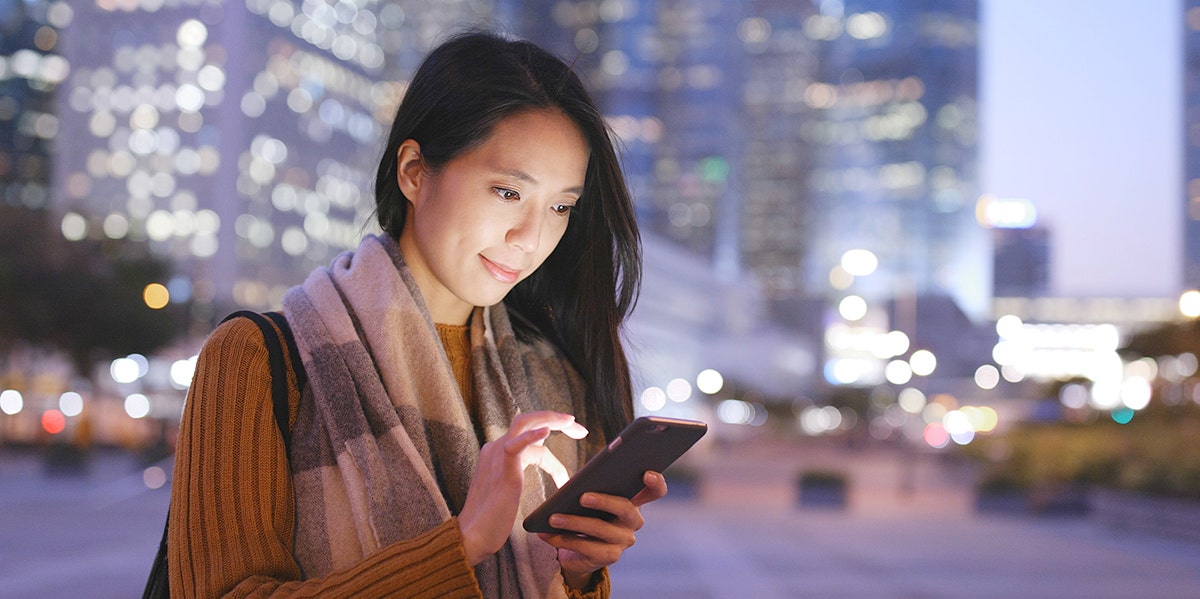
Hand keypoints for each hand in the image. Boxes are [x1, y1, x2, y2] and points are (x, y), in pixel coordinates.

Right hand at [458, 411, 587, 565]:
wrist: (474, 536)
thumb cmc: (493, 520)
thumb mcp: (509, 490)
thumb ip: (520, 476)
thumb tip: (550, 476)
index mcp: (498, 452)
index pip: (527, 431)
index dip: (551, 430)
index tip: (575, 436)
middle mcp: (496, 448)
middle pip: (527, 420)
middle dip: (555, 419)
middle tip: (581, 429)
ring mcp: (498, 455)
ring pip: (524, 423)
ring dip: (551, 420)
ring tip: (573, 424)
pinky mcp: (503, 468)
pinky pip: (517, 444)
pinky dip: (532, 435)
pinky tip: (546, 431)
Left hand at [536, 470, 668, 588]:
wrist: (575, 550)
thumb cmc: (583, 514)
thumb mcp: (588, 498)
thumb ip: (590, 487)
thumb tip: (575, 484)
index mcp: (633, 501)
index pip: (655, 491)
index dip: (656, 482)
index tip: (645, 473)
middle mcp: (633, 521)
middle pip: (626, 508)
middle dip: (604, 501)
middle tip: (582, 497)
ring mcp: (623, 540)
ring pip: (601, 529)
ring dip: (574, 522)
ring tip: (553, 518)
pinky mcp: (609, 557)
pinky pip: (586, 547)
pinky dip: (563, 539)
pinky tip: (547, 534)